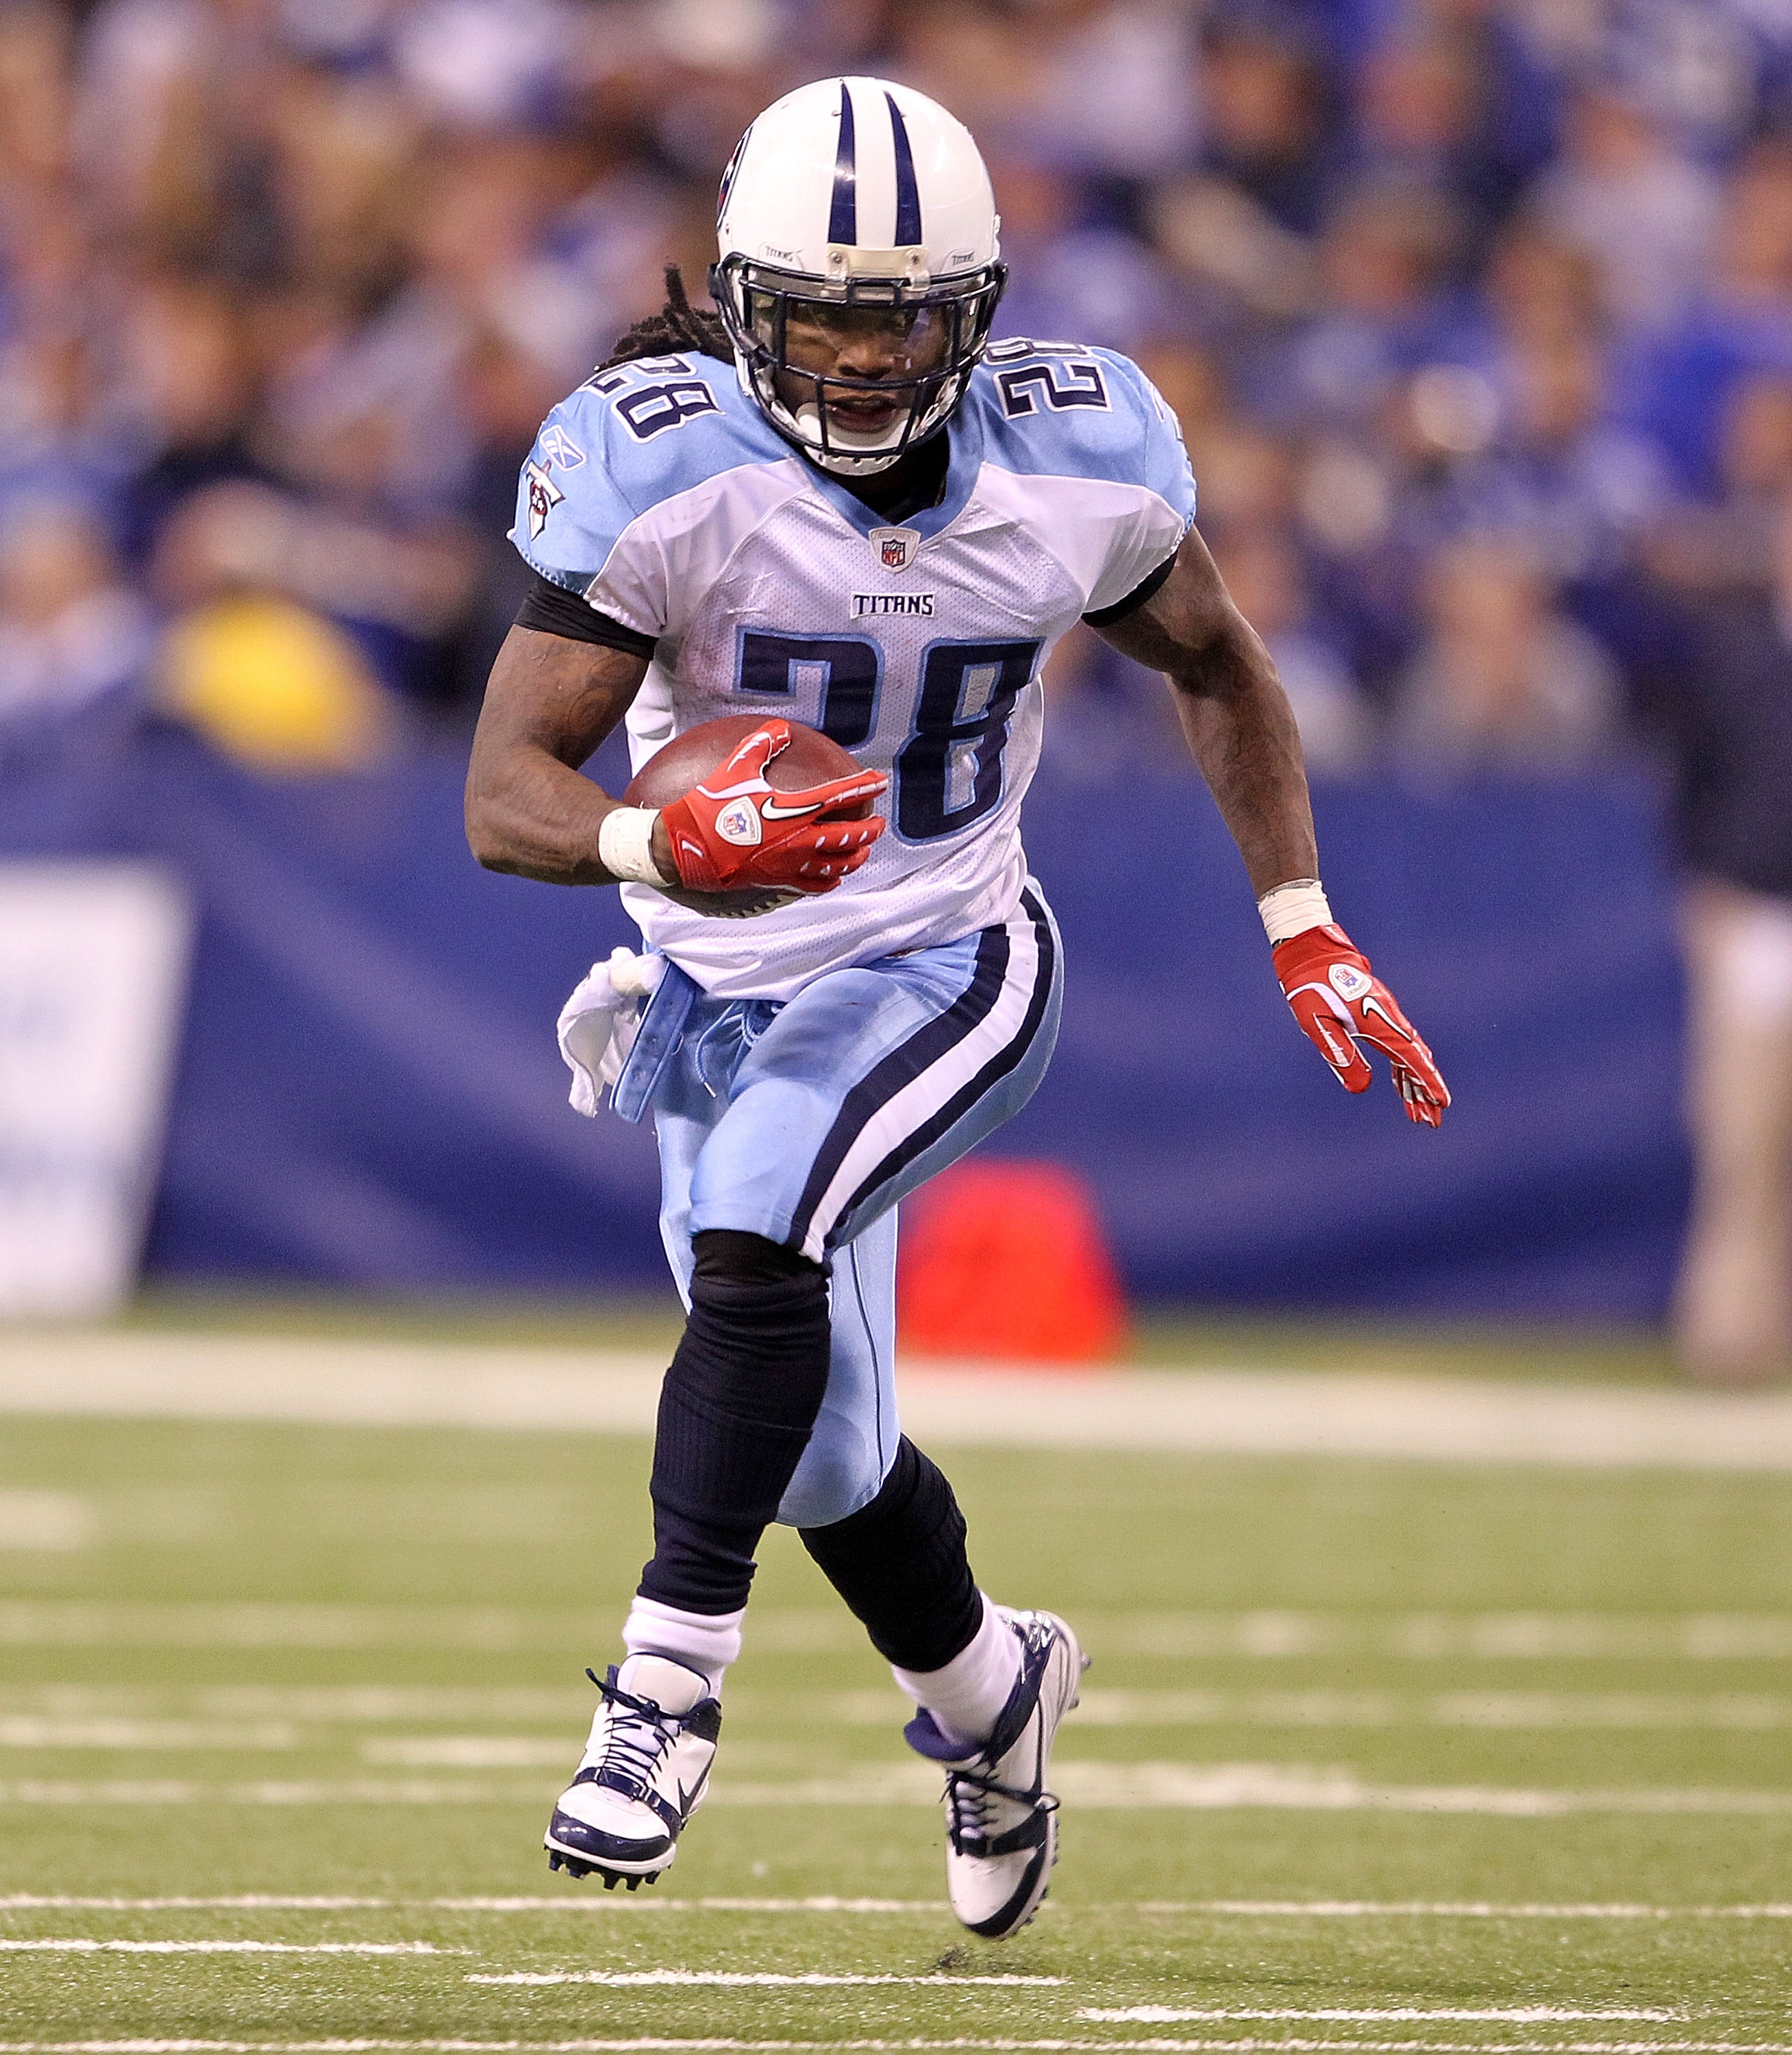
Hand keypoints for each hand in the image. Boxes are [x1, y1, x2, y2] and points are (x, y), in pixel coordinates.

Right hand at [657, 720, 886, 895]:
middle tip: (880, 823)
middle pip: (849, 837)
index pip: (840, 796)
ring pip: (838, 864)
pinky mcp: (780, 881)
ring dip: (856, 856)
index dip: (864, 787)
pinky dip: (831, 881)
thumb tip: (780, 728)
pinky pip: (815, 885)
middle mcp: (800, 839)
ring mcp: (792, 864)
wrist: (690, 847)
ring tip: (864, 851)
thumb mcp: (736, 767)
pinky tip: (836, 877)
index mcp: (793, 809)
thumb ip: (761, 745)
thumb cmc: (711, 805)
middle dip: (870, 830)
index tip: (880, 781)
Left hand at [1272, 923, 1449, 1127]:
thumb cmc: (1311, 988)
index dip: (1427, 1081)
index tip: (1442, 1103)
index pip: (1409, 1057)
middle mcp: (1389, 1018)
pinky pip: (1398, 1045)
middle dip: (1425, 1091)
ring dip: (1415, 1084)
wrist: (1312, 953)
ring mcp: (1386, 1015)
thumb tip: (1362, 1088)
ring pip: (1409, 1054)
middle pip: (1415, 1060)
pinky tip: (1403, 1085)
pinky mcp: (1378, 1014)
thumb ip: (1341, 1054)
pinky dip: (1403, 1068)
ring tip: (1418, 1113)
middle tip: (1431, 1122)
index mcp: (1377, 1021)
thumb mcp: (1318, 1024)